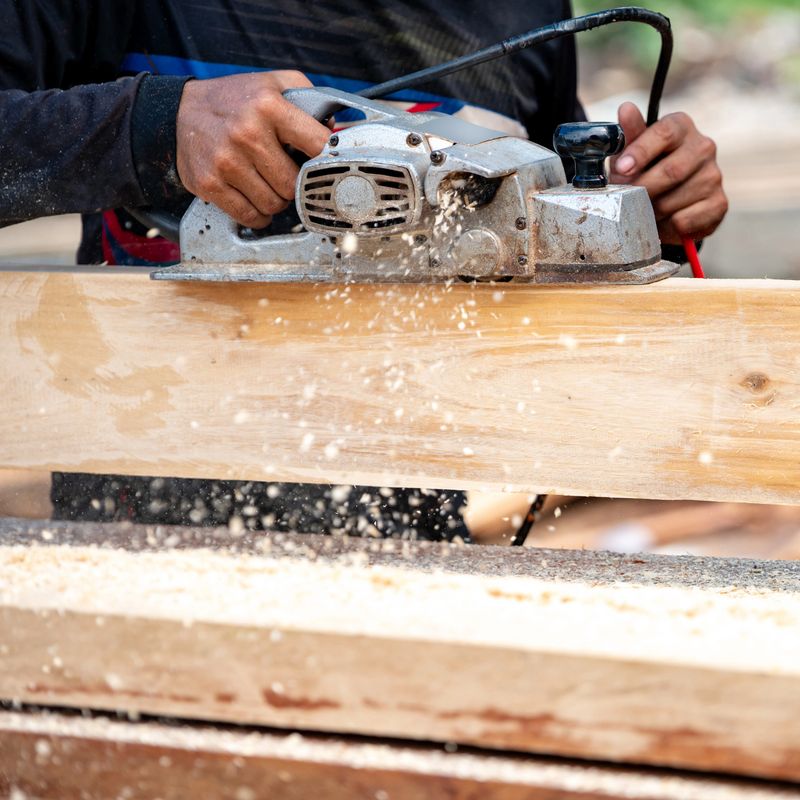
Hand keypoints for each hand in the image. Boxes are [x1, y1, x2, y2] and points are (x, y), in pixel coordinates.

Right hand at [176, 71, 329, 227]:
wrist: (179, 112)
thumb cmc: (233, 101)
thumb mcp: (272, 84)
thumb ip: (309, 99)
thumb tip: (336, 131)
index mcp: (269, 107)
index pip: (317, 145)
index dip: (326, 160)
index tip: (326, 166)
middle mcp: (247, 133)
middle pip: (293, 185)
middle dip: (293, 184)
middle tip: (284, 175)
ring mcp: (226, 161)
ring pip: (274, 205)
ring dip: (275, 201)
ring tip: (266, 183)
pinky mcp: (210, 184)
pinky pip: (250, 216)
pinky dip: (258, 215)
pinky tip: (255, 199)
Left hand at [609, 102, 727, 243]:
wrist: (664, 204)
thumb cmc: (644, 171)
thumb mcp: (630, 153)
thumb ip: (628, 135)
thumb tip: (626, 108)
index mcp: (681, 127)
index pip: (664, 132)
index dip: (640, 152)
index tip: (621, 169)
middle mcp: (703, 147)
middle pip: (671, 171)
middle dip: (642, 189)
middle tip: (624, 200)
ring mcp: (714, 175)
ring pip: (674, 200)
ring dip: (651, 211)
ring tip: (642, 212)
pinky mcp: (719, 204)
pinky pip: (685, 220)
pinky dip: (666, 227)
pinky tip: (661, 222)